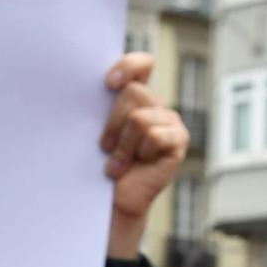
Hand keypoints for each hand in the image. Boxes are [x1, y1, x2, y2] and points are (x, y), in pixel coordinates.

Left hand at [101, 54, 189, 261]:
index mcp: (134, 97)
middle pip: (134, 93)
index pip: (141, 64)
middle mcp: (154, 105)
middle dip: (113, 123)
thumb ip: (98, 107)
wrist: (110, 202)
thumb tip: (89, 86)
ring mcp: (169, 122)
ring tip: (118, 163)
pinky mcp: (178, 141)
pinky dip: (140, 154)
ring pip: (140, 118)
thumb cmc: (97, 166)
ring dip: (123, 146)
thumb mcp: (94, 133)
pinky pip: (156, 136)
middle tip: (104, 147)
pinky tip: (137, 166)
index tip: (108, 83)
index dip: (128, 66)